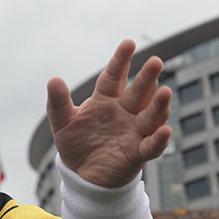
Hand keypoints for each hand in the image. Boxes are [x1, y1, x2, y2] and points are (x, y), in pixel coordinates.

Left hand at [45, 39, 171, 187]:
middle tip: (155, 61)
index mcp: (106, 100)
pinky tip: (164, 131)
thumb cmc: (76, 144)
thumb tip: (53, 80)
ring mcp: (134, 131)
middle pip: (138, 92)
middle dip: (147, 78)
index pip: (114, 77)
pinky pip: (151, 145)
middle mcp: (124, 112)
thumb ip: (57, 103)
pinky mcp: (138, 153)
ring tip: (165, 92)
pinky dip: (159, 139)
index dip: (121, 61)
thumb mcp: (62, 123)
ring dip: (159, 105)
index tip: (129, 43)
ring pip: (150, 115)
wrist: (83, 175)